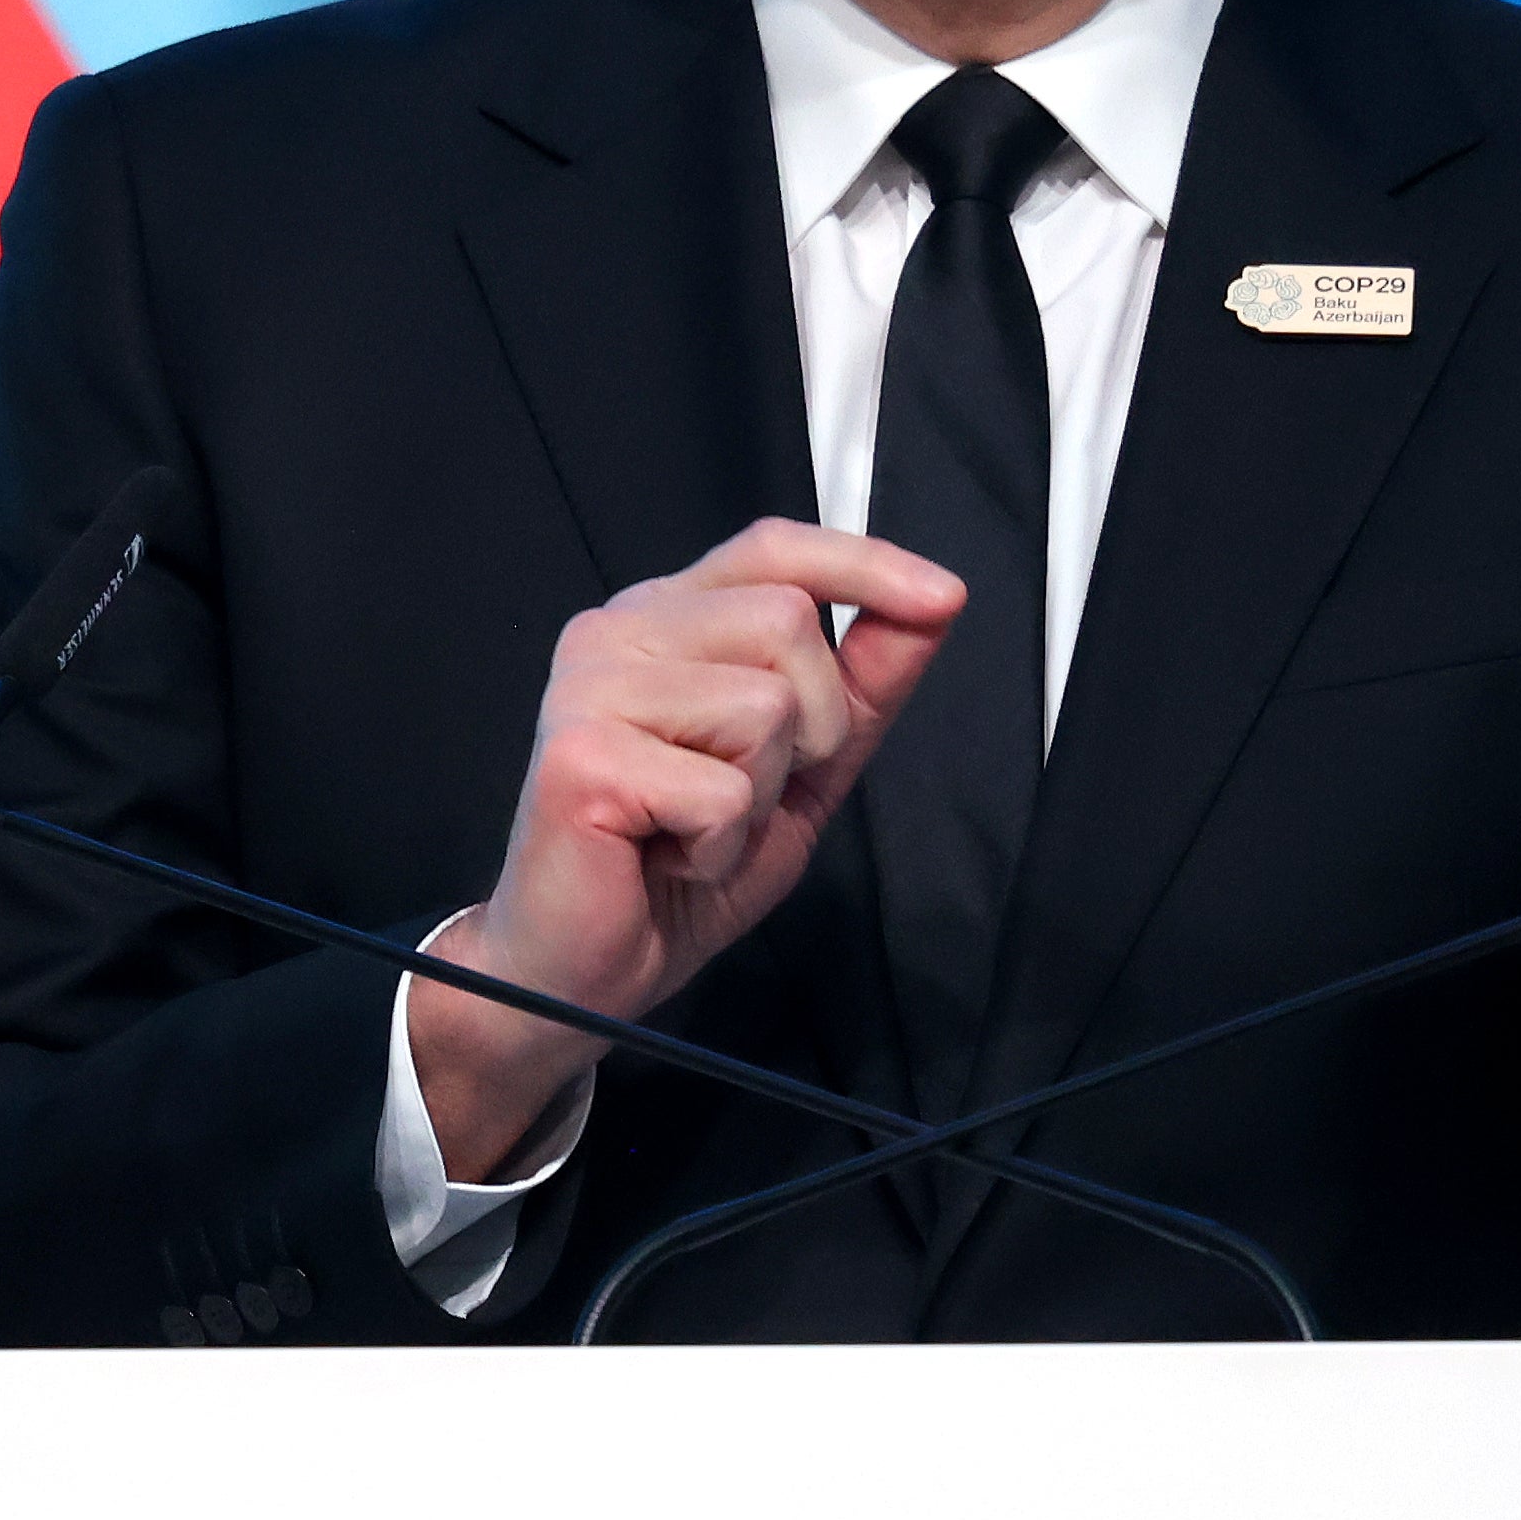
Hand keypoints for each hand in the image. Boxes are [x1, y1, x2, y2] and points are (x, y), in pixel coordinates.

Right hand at [411, 519, 963, 1176]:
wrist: (582, 971)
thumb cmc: (673, 870)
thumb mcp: (802, 768)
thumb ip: (863, 682)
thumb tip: (936, 603)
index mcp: (662, 622)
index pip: (770, 548)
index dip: (861, 563)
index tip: (939, 595)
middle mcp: (615, 635)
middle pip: (786, 622)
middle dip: (809, 728)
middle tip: (740, 792)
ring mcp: (590, 689)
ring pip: (765, 706)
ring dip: (760, 795)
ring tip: (697, 827)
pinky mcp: (581, 757)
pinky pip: (723, 792)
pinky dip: (719, 848)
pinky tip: (669, 857)